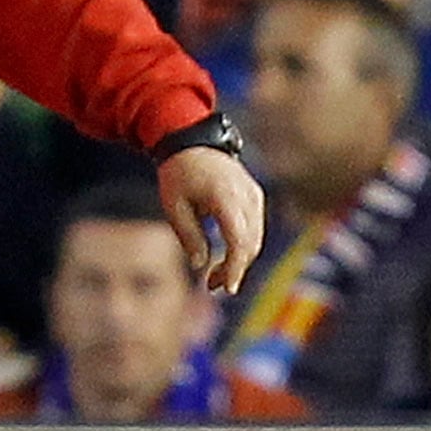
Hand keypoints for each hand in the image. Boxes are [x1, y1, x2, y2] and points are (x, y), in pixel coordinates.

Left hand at [158, 144, 264, 292]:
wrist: (192, 143)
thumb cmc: (178, 174)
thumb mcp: (174, 206)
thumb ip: (189, 236)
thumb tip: (200, 266)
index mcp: (226, 197)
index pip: (239, 240)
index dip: (236, 267)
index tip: (228, 288)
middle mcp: (247, 196)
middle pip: (250, 243)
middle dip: (234, 269)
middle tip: (212, 287)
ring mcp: (254, 196)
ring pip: (255, 238)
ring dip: (239, 261)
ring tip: (215, 278)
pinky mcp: (255, 197)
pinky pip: (255, 228)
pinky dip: (243, 246)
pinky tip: (226, 259)